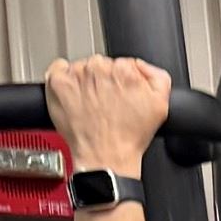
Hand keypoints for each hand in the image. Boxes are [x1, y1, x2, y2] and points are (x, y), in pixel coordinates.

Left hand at [43, 55, 169, 176]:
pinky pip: (58, 68)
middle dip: (103, 81)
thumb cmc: (129, 137)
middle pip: (101, 64)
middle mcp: (99, 68)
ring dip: (85, 82)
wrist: (106, 157)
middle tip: (106, 103)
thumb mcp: (161, 106)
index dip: (122, 81)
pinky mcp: (58, 82)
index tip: (120, 94)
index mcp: (124, 70)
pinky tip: (74, 96)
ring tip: (91, 104)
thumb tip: (143, 66)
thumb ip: (158, 77)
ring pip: (81, 67)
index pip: (122, 64)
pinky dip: (64, 79)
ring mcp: (76, 74)